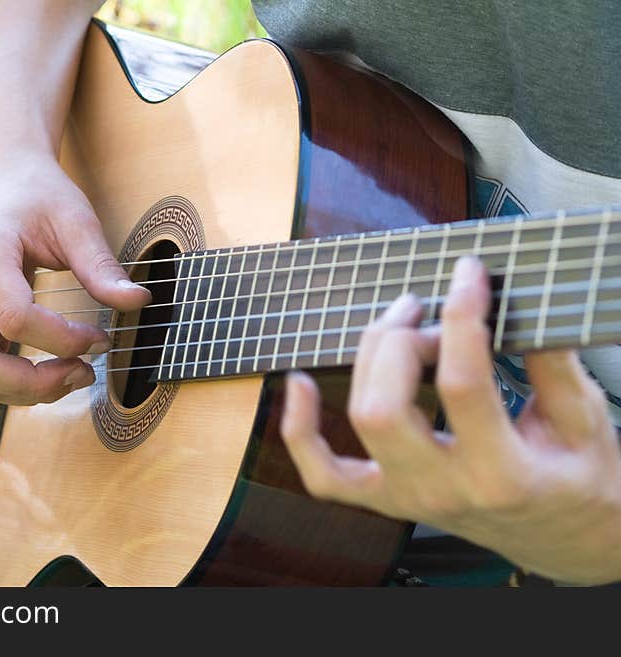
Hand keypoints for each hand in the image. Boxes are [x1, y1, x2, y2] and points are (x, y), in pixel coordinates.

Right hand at [0, 151, 149, 404]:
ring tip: (75, 374)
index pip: (16, 319)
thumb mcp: (75, 220)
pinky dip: (16, 382)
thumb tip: (139, 302)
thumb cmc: (38, 194)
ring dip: (26, 391)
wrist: (0, 178)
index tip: (102, 338)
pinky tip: (54, 369)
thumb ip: (101, 265)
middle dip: (34, 385)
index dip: (64, 339)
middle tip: (84, 373)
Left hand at [280, 256, 620, 584]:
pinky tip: (299, 383)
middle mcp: (445, 489)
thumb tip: (515, 300)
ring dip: (369, 357)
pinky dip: (300, 429)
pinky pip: (323, 474)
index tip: (468, 274)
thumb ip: (552, 362)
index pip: (462, 383)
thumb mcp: (585, 420)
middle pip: (386, 405)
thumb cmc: (580, 479)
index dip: (461, 316)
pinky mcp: (386, 498)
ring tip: (401, 324)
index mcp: (503, 473)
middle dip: (401, 339)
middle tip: (431, 311)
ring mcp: (407, 497)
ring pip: (359, 419)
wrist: (566, 540)